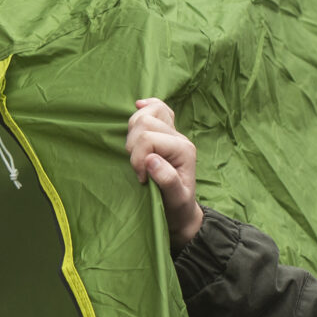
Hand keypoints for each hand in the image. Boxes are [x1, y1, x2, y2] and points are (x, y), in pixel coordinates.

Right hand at [127, 98, 203, 246]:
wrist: (182, 211)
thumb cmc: (178, 207)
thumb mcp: (176, 200)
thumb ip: (167, 180)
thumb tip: (151, 159)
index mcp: (183, 150)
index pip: (149, 138)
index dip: (138, 158)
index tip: (142, 179)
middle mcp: (179, 138)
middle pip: (145, 121)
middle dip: (133, 145)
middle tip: (138, 167)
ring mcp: (172, 133)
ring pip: (146, 113)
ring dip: (133, 132)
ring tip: (136, 154)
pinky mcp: (164, 133)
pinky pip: (157, 108)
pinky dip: (146, 106)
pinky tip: (139, 106)